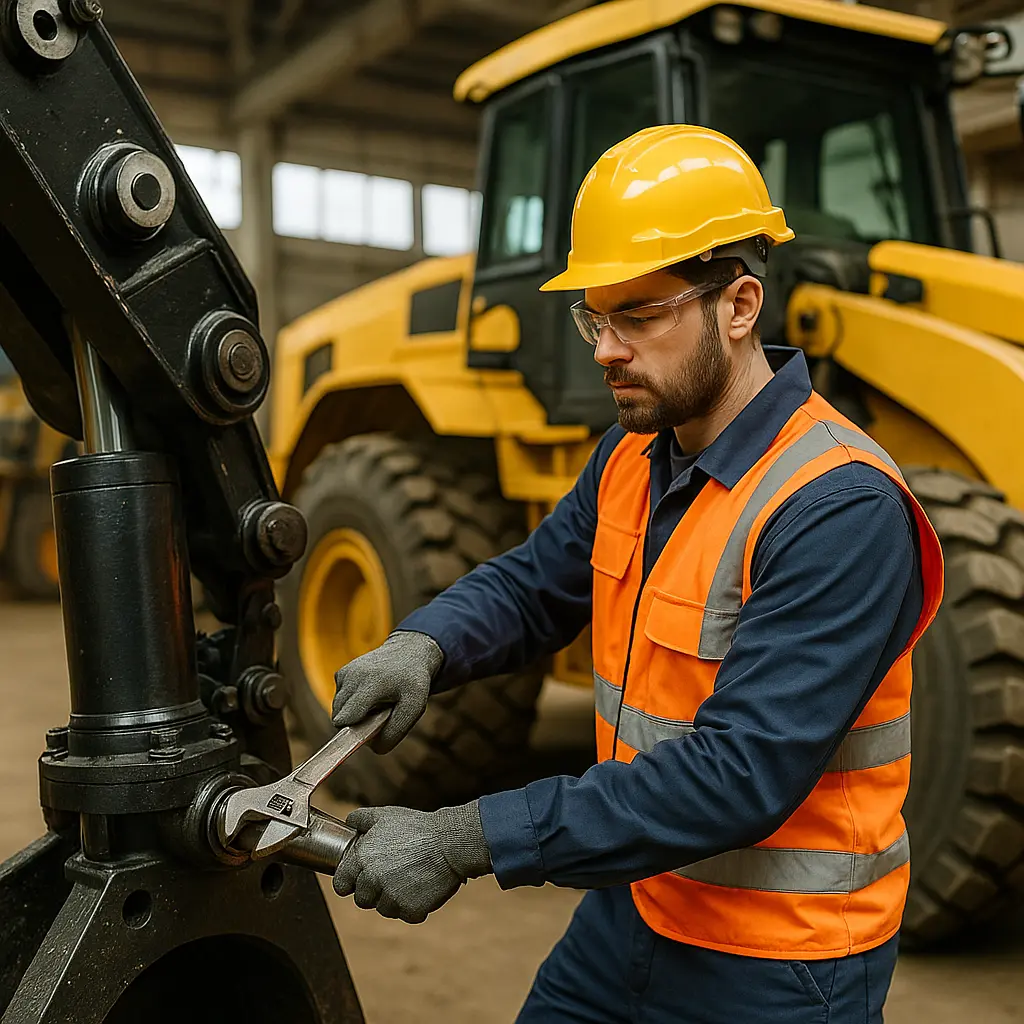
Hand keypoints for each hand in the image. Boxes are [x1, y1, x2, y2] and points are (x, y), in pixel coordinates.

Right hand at [332, 631, 442, 752]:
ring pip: (337, 710)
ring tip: (376, 701)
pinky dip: (351, 702)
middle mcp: (353, 675)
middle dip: (356, 723)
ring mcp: (344, 672)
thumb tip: (372, 748)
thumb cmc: (412, 683)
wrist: (409, 652)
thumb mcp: (414, 708)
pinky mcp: (340, 672)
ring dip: (354, 713)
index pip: (344, 719)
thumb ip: (394, 732)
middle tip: (380, 713)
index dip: (353, 732)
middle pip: (339, 718)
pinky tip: (369, 693)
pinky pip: (339, 699)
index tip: (365, 734)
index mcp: (371, 683)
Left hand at [333, 802, 491, 923]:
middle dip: (373, 891)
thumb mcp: (386, 815)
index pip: (340, 885)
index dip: (348, 882)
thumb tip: (348, 822)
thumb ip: (361, 818)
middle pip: (362, 900)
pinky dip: (414, 906)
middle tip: (390, 876)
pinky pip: (407, 915)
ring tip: (409, 879)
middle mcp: (372, 881)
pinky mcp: (411, 911)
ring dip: (393, 899)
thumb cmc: (417, 827)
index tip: (357, 880)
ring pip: (384, 909)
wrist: (449, 843)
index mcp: (362, 859)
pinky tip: (422, 888)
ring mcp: (392, 898)